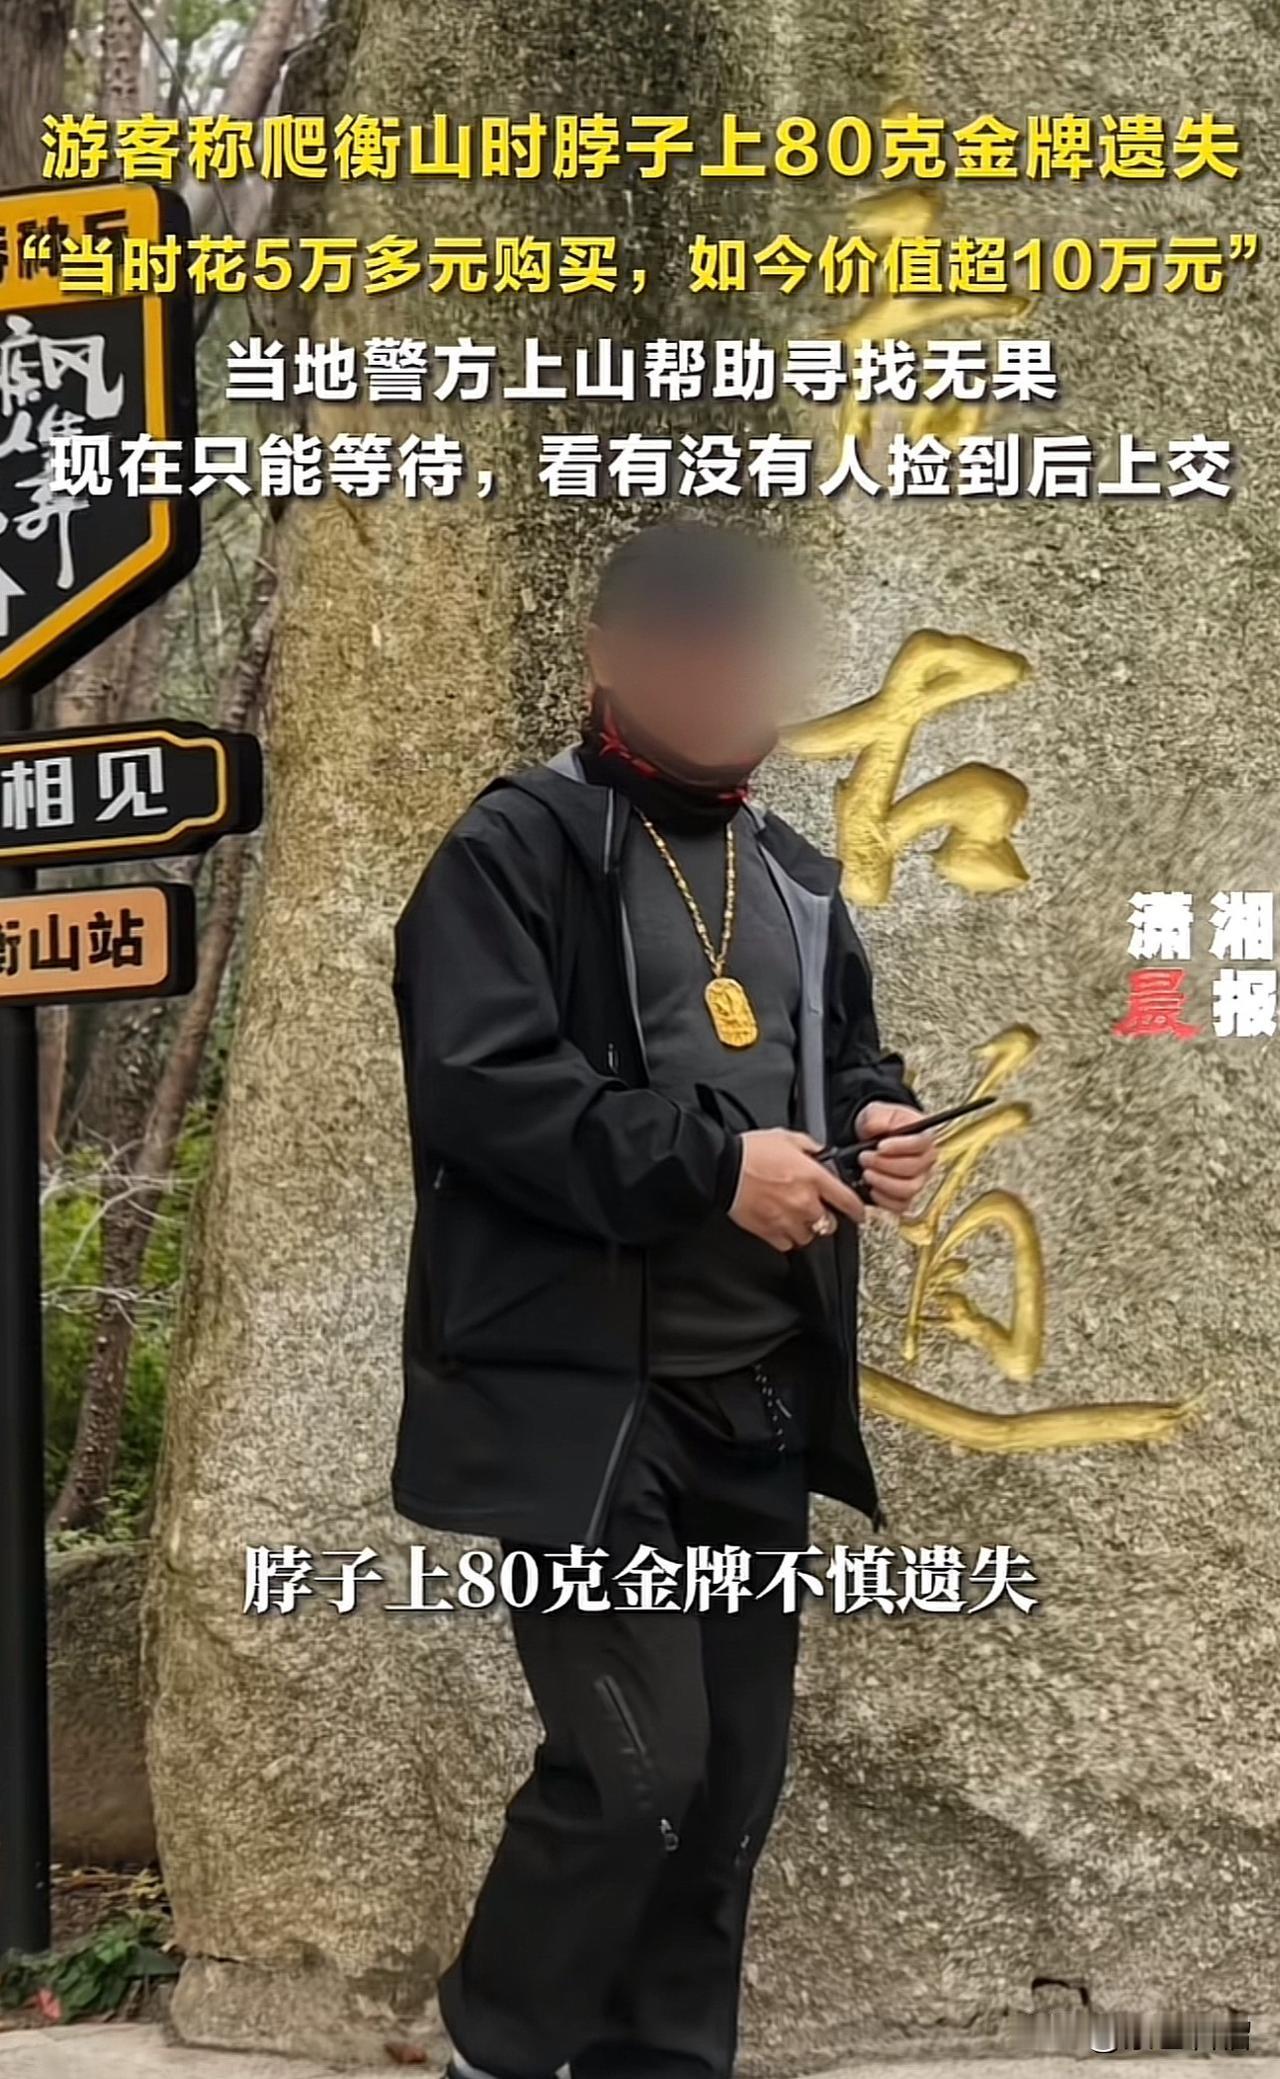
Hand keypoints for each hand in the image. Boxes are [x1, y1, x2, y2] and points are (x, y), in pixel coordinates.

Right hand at [728, 1129, 865, 1253]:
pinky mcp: (769, 1232)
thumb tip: (820, 1153)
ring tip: (794, 1217)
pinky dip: (786, 1237)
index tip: (858, 1213)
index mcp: (813, 1177)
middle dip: (826, 1218)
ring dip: (805, 1229)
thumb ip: (810, 1147)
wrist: (722, 1168)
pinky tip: (780, 1224)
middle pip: (829, 1224)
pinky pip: (787, 1244)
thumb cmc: (750, 1152)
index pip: (848, 1201)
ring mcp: (787, 1220)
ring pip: (809, 1237)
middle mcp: (804, 1202)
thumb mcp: (787, 1137)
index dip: (857, 1210)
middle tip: (815, 1209)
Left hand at [853, 1102, 938, 1216]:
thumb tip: (877, 1126)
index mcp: (924, 1137)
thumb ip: (878, 1116)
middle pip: (914, 1169)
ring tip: (866, 1172)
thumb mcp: (877, 1112)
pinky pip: (901, 1206)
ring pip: (908, 1190)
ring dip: (883, 1182)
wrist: (871, 1141)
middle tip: (865, 1158)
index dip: (900, 1147)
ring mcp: (918, 1180)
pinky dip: (884, 1199)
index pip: (921, 1144)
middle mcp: (926, 1161)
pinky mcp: (906, 1196)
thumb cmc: (879, 1125)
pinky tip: (872, 1188)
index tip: (880, 1146)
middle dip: (885, 1165)